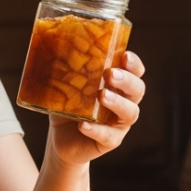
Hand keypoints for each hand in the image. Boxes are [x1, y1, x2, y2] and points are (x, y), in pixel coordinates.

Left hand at [48, 51, 146, 166]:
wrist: (61, 138)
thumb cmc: (68, 106)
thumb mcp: (66, 87)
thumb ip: (66, 71)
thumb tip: (52, 49)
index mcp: (118, 86)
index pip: (135, 72)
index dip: (134, 64)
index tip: (124, 55)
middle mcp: (125, 103)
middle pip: (137, 90)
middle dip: (127, 81)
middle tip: (110, 74)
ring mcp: (119, 124)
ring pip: (130, 113)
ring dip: (118, 103)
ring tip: (102, 95)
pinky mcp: (110, 141)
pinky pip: (108, 136)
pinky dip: (97, 130)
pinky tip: (83, 124)